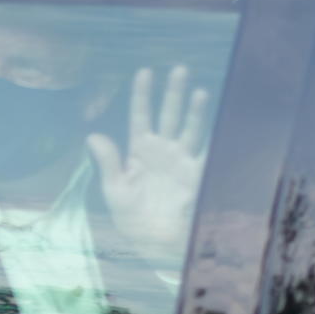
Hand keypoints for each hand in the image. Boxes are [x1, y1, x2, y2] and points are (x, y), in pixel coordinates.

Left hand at [87, 65, 208, 260]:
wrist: (156, 245)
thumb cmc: (132, 220)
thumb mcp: (115, 191)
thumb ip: (107, 163)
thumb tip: (92, 135)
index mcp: (140, 151)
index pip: (141, 116)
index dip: (143, 94)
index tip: (145, 72)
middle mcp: (163, 150)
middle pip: (169, 115)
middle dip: (174, 93)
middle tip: (180, 69)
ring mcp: (182, 160)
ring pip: (190, 128)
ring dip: (195, 111)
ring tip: (199, 91)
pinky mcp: (198, 175)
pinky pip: (208, 152)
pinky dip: (215, 137)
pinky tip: (222, 121)